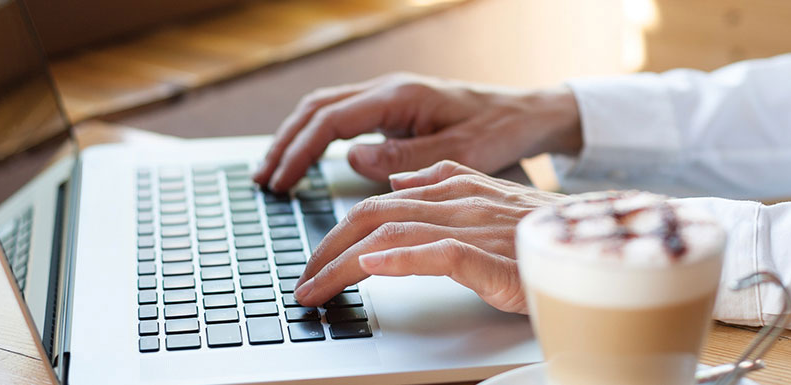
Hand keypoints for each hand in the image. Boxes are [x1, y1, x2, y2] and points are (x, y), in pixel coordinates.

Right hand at [253, 73, 581, 190]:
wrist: (527, 114)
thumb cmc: (500, 132)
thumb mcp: (459, 152)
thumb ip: (406, 157)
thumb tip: (352, 158)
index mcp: (400, 97)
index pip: (330, 120)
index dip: (300, 151)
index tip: (281, 181)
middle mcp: (389, 91)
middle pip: (317, 109)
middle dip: (285, 144)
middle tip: (264, 181)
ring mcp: (390, 98)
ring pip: (326, 110)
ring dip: (296, 138)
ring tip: (274, 172)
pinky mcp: (395, 110)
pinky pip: (343, 117)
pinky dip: (316, 136)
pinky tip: (307, 160)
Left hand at [292, 160, 566, 313]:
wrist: (599, 242)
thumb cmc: (543, 229)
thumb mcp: (490, 198)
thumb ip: (444, 183)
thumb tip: (397, 183)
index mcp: (455, 187)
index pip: (379, 205)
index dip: (338, 232)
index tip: (314, 263)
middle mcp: (459, 201)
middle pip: (373, 216)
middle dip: (327, 249)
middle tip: (302, 282)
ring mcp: (475, 227)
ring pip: (394, 235)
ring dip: (345, 263)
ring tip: (317, 288)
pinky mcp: (492, 257)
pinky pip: (438, 254)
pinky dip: (400, 259)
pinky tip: (373, 268)